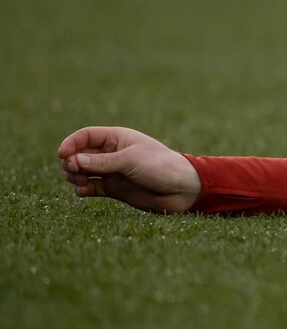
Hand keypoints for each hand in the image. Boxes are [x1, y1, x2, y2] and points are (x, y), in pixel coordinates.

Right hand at [58, 126, 201, 213]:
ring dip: (75, 176)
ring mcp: (112, 171)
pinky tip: (84, 192)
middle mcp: (112, 153)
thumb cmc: (160, 167)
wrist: (182, 189)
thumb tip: (71, 161)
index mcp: (118, 138)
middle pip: (79, 154)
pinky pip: (90, 188)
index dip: (71, 143)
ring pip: (82, 172)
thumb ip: (101, 162)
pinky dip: (83, 190)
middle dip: (71, 162)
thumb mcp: (130, 161)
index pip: (86, 136)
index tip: (62, 155)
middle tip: (76, 172)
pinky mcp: (114, 189)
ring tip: (83, 182)